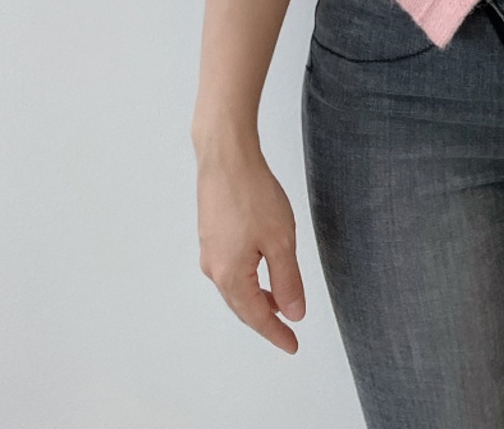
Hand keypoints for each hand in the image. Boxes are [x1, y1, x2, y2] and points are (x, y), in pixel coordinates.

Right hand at [195, 134, 305, 352]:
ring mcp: (210, 250)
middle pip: (241, 305)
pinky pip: (231, 269)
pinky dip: (248, 279)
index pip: (256, 316)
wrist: (226, 157)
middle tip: (288, 332)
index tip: (293, 345)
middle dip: (265, 320)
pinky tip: (262, 271)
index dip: (276, 333)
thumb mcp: (280, 240)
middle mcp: (214, 268)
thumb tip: (294, 313)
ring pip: (235, 287)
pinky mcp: (211, 234)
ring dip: (257, 299)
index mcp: (230, 275)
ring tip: (280, 304)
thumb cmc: (252, 194)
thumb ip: (287, 280)